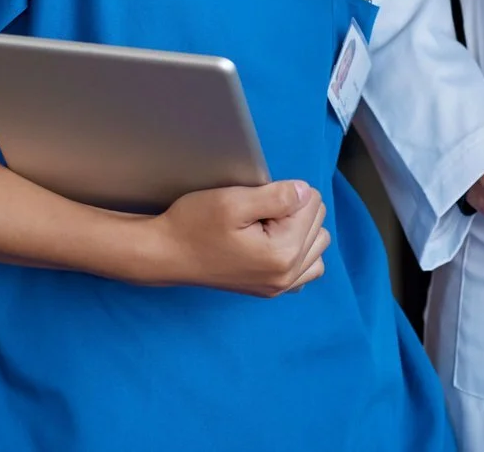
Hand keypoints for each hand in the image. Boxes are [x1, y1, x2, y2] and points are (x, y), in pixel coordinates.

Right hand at [145, 179, 329, 297]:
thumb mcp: (234, 202)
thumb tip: (307, 193)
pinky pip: (309, 267)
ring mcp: (280, 287)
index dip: (285, 193)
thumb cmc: (194, 225)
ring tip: (266, 227)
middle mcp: (287, 276)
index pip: (312, 202)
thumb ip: (279, 196)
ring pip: (318, 242)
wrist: (165, 254)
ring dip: (300, 229)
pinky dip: (300, 251)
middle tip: (256, 216)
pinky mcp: (272, 289)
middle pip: (318, 221)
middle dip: (293, 211)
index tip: (255, 204)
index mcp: (282, 254)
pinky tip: (276, 244)